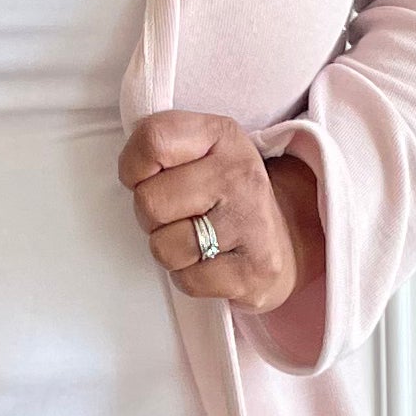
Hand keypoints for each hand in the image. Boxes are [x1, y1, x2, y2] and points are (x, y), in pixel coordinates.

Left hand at [118, 109, 323, 316]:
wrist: (285, 237)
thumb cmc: (226, 195)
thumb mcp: (199, 151)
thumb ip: (159, 148)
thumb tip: (130, 171)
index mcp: (221, 135)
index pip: (153, 140)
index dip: (134, 167)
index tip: (149, 177)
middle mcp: (240, 173)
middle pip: (149, 201)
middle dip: (152, 217)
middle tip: (179, 215)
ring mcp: (251, 221)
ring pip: (163, 247)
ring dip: (170, 250)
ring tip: (196, 239)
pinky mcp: (256, 269)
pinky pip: (187, 280)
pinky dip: (190, 277)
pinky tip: (211, 261)